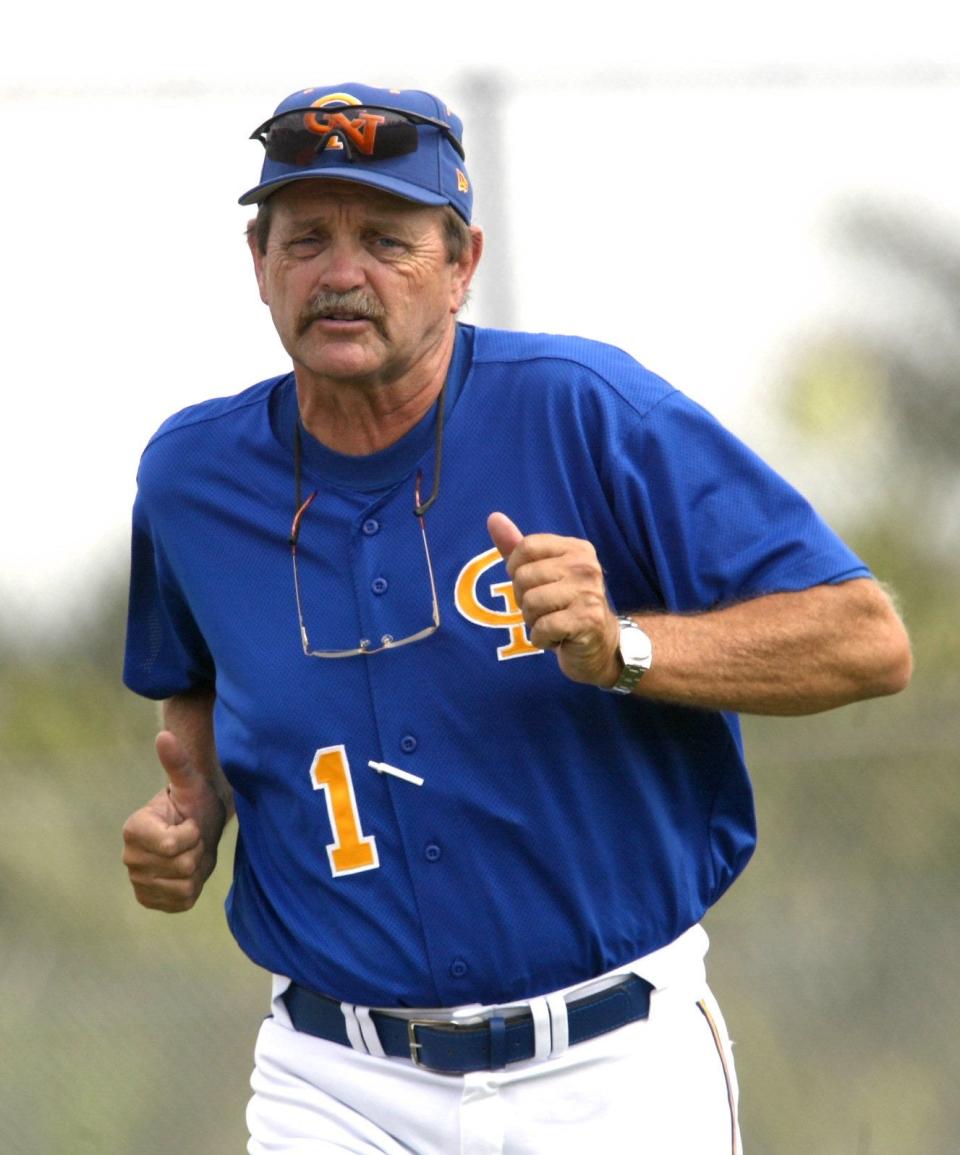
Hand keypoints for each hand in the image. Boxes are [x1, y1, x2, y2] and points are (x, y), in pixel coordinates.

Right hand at [121, 730, 228, 911]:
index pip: (173, 844)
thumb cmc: (194, 802)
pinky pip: (182, 901)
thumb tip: (165, 734)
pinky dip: (193, 888)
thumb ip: (177, 761)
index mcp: (134, 829)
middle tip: (193, 838)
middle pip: (182, 866)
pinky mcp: (150, 901)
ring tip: (191, 853)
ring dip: (197, 869)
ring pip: (184, 885)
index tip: (190, 823)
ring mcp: (138, 882)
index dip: (192, 833)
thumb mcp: (190, 782)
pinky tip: (187, 872)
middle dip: (197, 851)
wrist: (199, 828)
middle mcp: (130, 858)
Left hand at [487, 511, 620, 686]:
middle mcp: (586, 566)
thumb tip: (494, 518)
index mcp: (576, 548)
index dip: (516, 570)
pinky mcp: (588, 620)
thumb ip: (517, 547)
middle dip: (524, 600)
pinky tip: (558, 637)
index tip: (530, 585)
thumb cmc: (566, 606)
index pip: (526, 546)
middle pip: (523, 577)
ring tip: (552, 623)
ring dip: (533, 621)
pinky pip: (542, 627)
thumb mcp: (542, 573)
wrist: (602, 644)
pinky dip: (541, 638)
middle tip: (546, 610)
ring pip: (530, 603)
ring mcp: (589, 592)